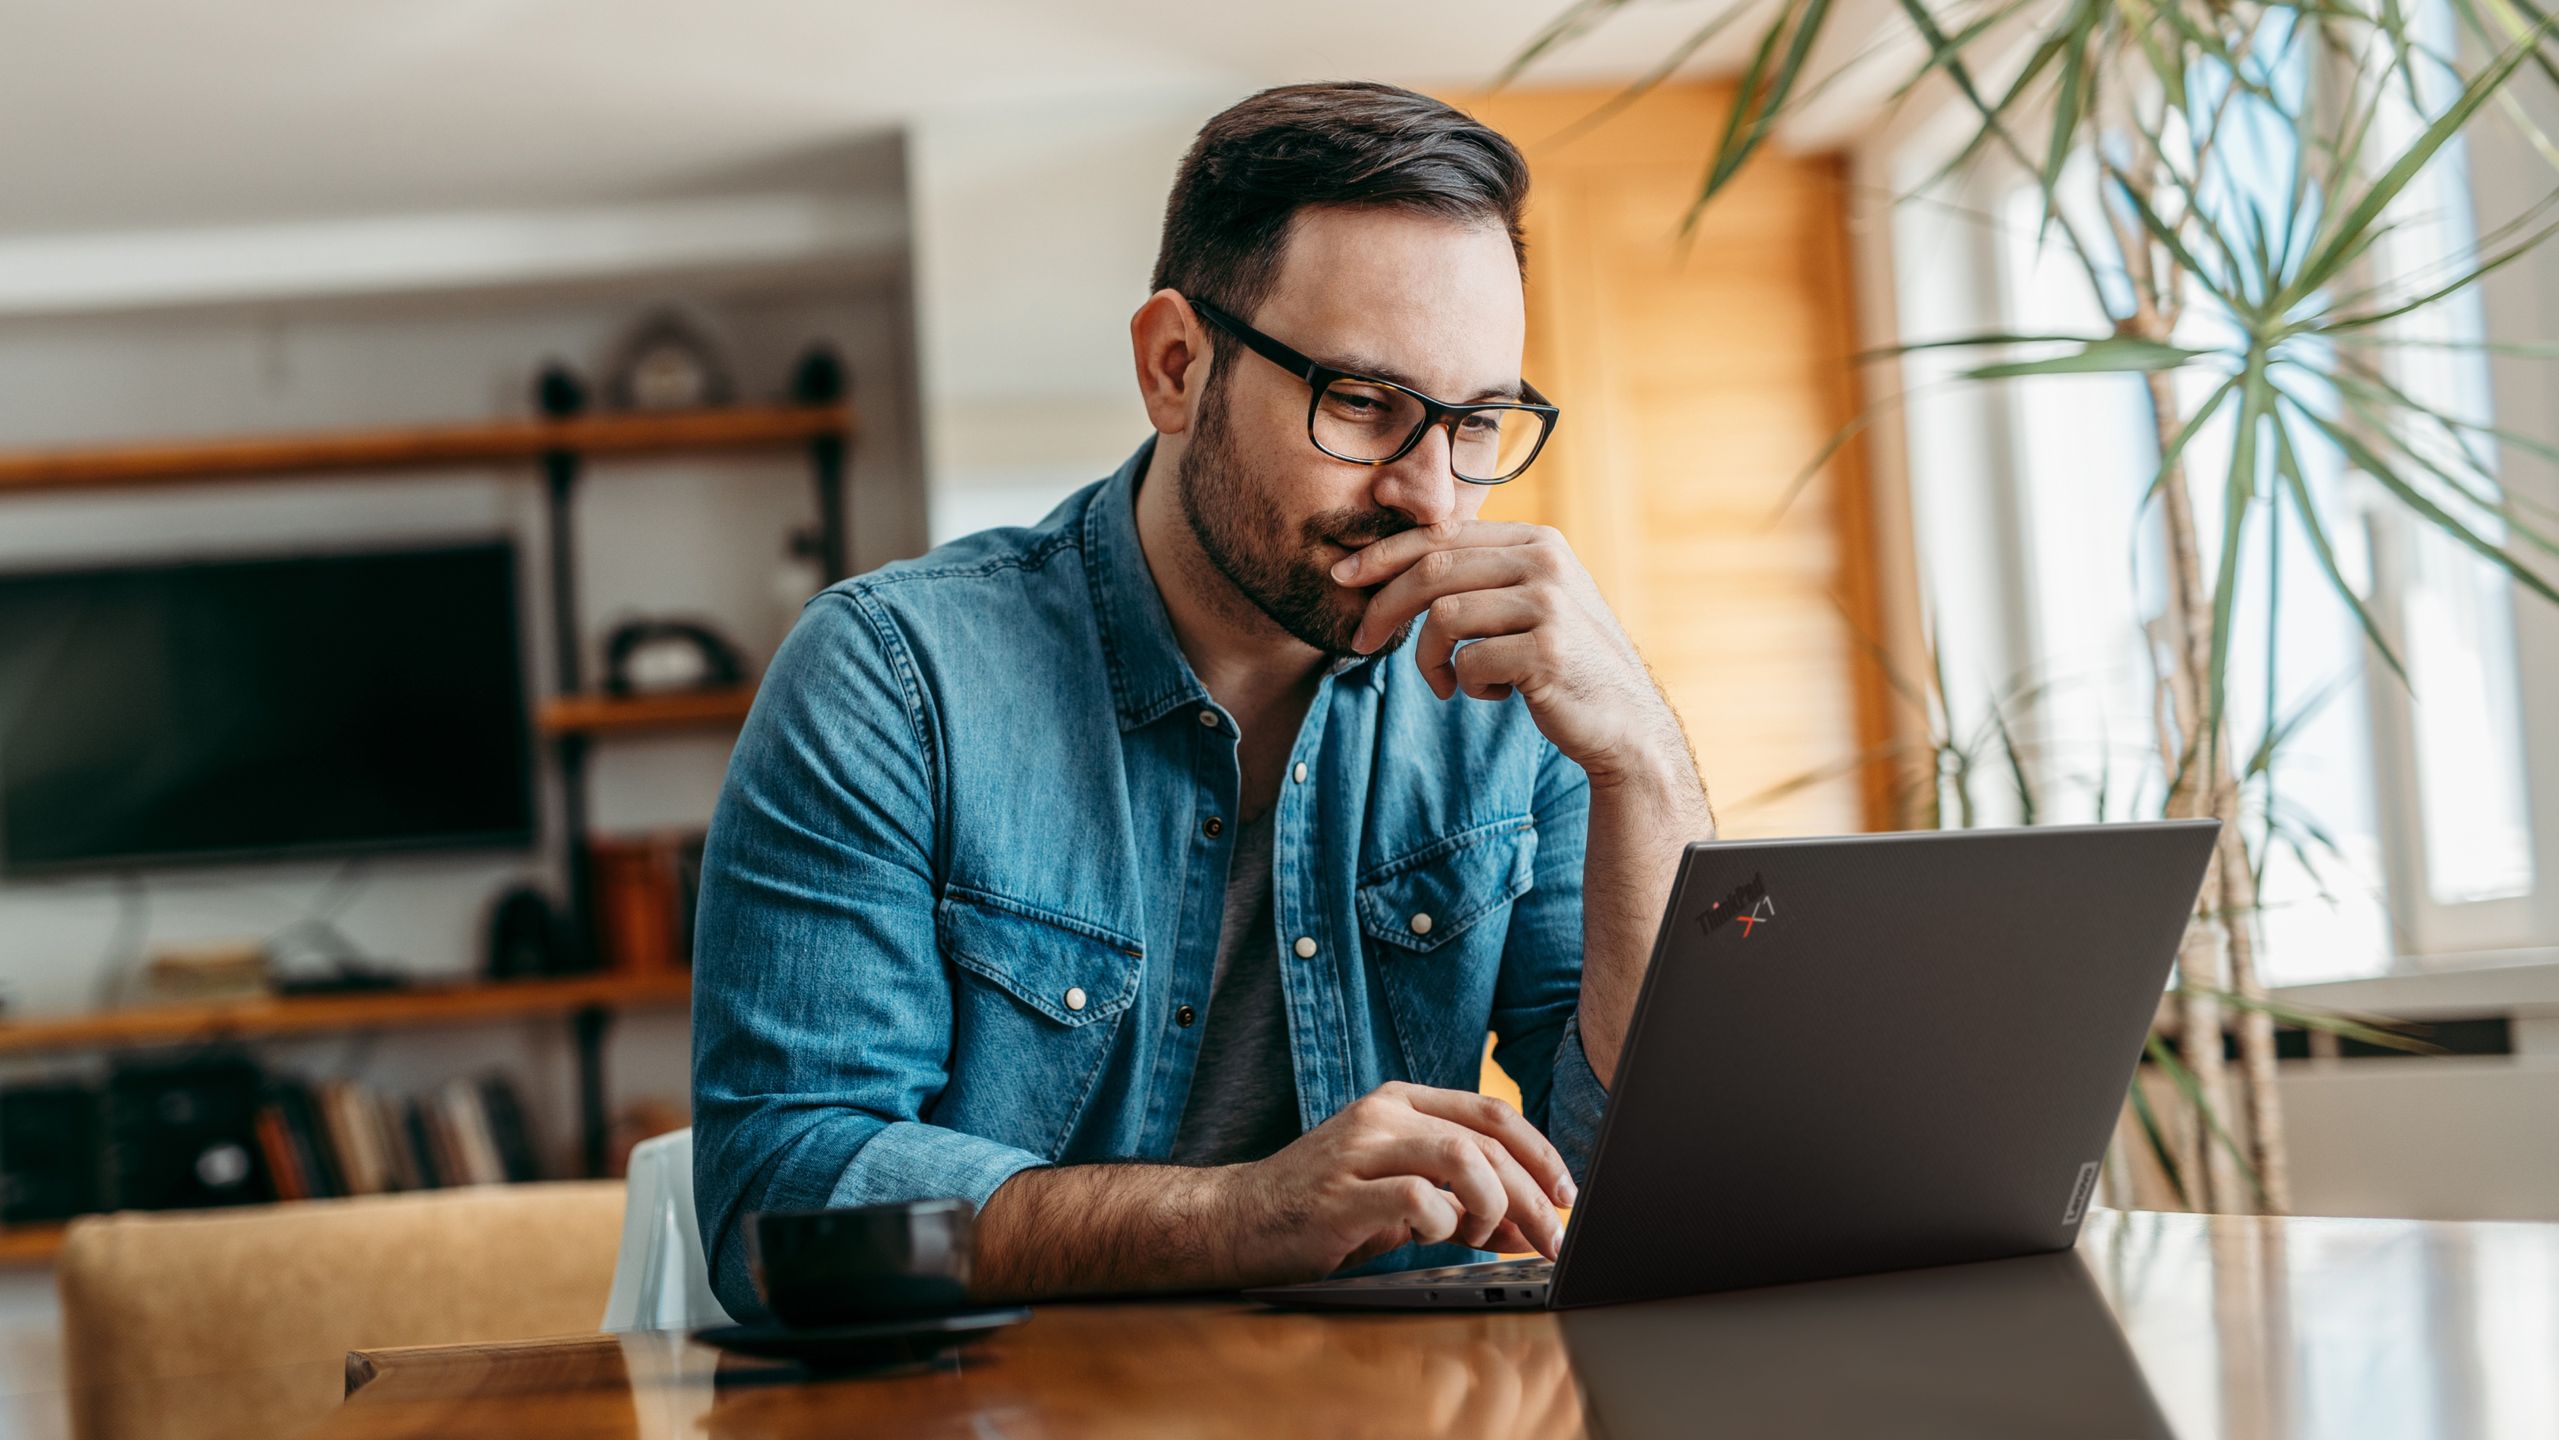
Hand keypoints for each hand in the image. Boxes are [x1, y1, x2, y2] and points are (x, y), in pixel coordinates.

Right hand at [1215, 1082, 1576, 1285]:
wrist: (1234, 1220)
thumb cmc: (1317, 1208)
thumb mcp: (1397, 1198)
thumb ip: (1460, 1206)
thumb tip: (1525, 1228)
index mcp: (1399, 1104)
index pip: (1491, 1113)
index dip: (1541, 1154)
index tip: (1565, 1195)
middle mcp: (1382, 1116)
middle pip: (1486, 1141)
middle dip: (1532, 1195)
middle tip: (1550, 1237)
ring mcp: (1359, 1151)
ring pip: (1461, 1159)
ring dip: (1494, 1204)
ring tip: (1485, 1236)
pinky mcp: (1341, 1195)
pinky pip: (1419, 1198)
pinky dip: (1445, 1224)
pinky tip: (1435, 1238)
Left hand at [1332, 520, 1686, 786]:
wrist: (1624, 722)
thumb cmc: (1563, 664)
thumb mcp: (1530, 604)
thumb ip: (1483, 576)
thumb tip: (1395, 563)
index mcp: (1537, 541)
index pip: (1443, 534)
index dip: (1385, 554)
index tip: (1344, 576)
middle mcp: (1545, 561)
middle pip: (1434, 569)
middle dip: (1385, 605)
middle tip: (1360, 640)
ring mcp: (1549, 604)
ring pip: (1444, 616)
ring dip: (1429, 659)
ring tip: (1448, 683)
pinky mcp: (1546, 650)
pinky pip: (1470, 662)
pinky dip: (1468, 686)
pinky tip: (1494, 696)